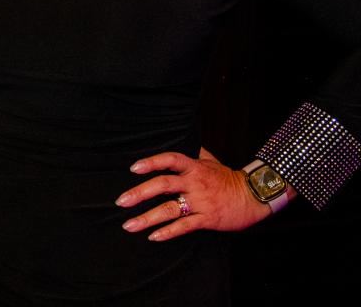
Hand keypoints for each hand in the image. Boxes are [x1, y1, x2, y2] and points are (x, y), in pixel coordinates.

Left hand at [115, 148, 271, 240]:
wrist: (254, 196)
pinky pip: (184, 226)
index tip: (133, 168)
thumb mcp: (210, 160)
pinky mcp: (207, 219)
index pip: (169, 160)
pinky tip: (153, 236)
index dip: (151, 162)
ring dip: (147, 217)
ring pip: (169, 209)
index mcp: (194, 167)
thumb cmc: (228, 177)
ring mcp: (200, 201)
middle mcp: (194, 182)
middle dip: (139, 193)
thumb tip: (180, 138)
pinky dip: (168, 232)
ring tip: (129, 225)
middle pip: (163, 184)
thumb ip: (192, 152)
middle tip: (121, 201)